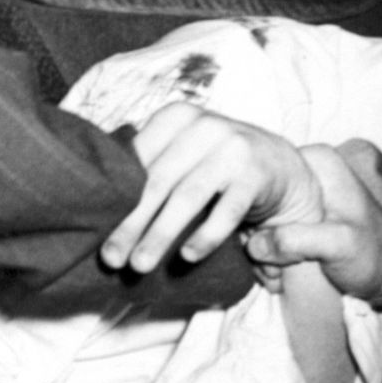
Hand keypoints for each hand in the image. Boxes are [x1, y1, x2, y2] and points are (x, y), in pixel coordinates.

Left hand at [100, 102, 321, 273]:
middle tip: (111, 258)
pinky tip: (188, 256)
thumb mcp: (185, 157)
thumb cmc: (220, 168)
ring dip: (160, 234)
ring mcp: (234, 148)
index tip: (96, 231)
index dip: (115, 198)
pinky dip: (206, 235)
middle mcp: (205, 126)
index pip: (138, 160)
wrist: (285, 170)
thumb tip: (97, 208)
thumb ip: (151, 169)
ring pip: (187, 196)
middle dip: (132, 223)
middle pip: (158, 181)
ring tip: (140, 265)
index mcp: (178, 117)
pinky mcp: (257, 174)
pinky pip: (227, 210)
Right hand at [245, 140, 381, 302]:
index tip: (258, 243)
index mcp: (316, 161)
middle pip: (255, 199)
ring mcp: (298, 194)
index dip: (252, 210)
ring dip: (259, 251)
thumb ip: (297, 240)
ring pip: (256, 219)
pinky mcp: (295, 217)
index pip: (260, 174)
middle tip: (271, 269)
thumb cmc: (375, 254)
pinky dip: (266, 254)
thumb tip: (255, 244)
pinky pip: (265, 232)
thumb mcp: (339, 245)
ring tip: (277, 275)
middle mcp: (304, 171)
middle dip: (255, 237)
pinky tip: (278, 274)